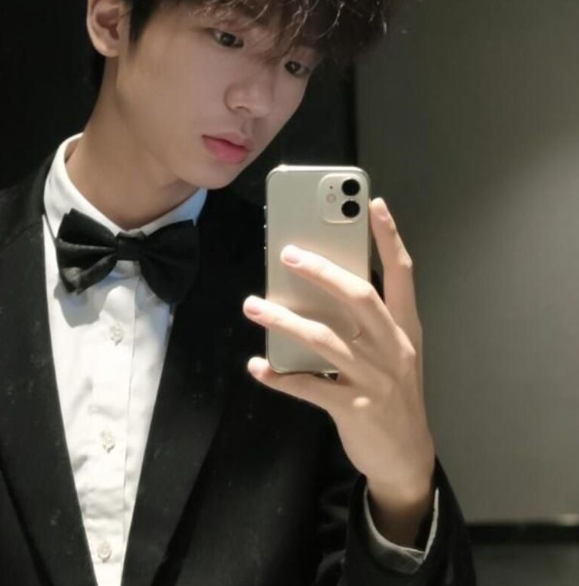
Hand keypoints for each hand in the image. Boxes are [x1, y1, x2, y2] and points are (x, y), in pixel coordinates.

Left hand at [243, 197, 434, 544]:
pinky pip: (310, 387)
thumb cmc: (393, 393)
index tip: (374, 204)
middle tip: (289, 253)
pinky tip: (258, 365)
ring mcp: (376, 379)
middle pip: (360, 297)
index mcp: (405, 328)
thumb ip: (367, 322)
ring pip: (325, 339)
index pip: (402, 274)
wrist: (408, 458)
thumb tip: (317, 287)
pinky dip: (281, 376)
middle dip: (324, 272)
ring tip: (253, 305)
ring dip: (285, 320)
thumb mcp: (393, 353)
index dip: (389, 237)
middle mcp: (394, 347)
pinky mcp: (355, 408)